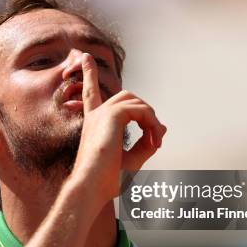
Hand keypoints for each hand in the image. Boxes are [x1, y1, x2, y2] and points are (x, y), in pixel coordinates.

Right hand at [69, 53, 166, 213]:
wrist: (92, 189)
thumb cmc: (107, 181)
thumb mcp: (132, 161)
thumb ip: (146, 143)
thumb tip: (161, 127)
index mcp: (94, 124)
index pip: (91, 94)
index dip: (88, 74)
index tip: (84, 57)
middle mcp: (95, 116)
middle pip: (126, 96)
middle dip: (145, 111)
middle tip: (154, 140)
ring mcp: (101, 114)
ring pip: (135, 101)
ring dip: (151, 120)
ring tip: (155, 142)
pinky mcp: (111, 116)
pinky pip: (140, 111)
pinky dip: (152, 124)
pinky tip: (153, 141)